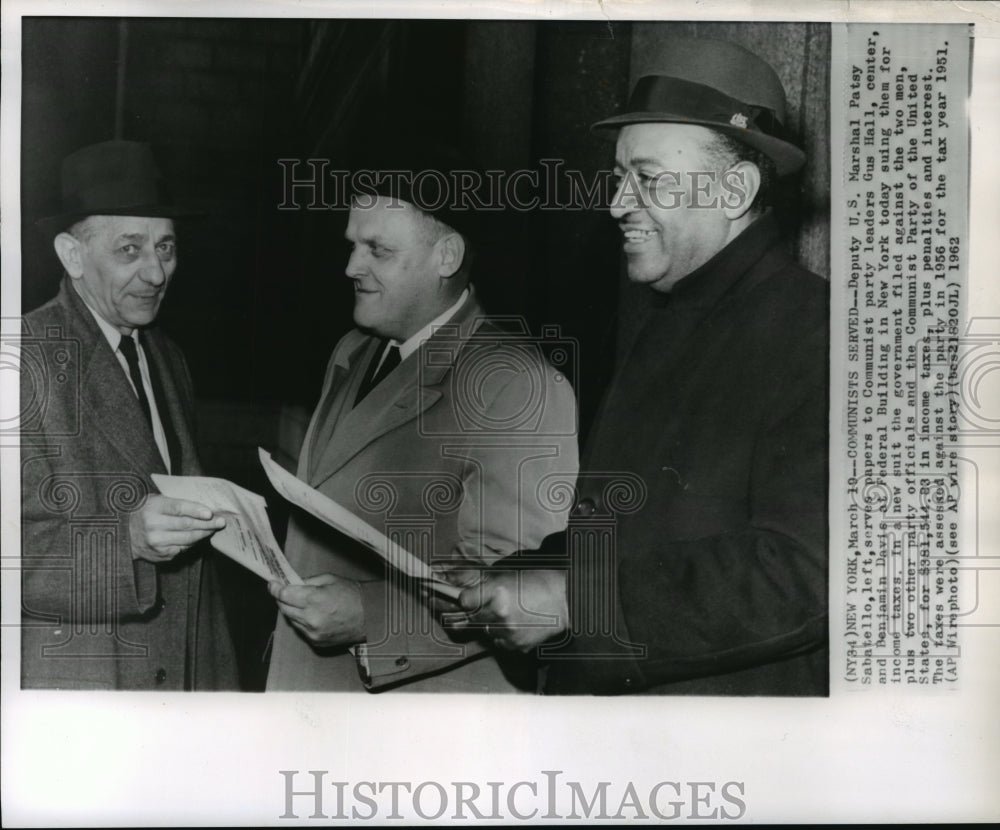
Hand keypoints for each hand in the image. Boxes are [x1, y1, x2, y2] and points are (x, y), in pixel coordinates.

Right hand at [129, 495, 224, 562]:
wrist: (124, 534)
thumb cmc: (146, 512)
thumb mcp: (155, 501)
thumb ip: (175, 503)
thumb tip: (203, 507)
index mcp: (153, 507)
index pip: (178, 508)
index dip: (195, 510)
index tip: (210, 513)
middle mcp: (153, 525)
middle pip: (186, 525)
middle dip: (207, 524)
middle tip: (220, 522)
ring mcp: (156, 542)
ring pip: (187, 538)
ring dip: (204, 534)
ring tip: (213, 529)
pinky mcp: (160, 554)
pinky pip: (183, 548)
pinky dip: (193, 542)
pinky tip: (199, 537)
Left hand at [268, 573, 365, 648]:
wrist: (370, 617)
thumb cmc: (353, 595)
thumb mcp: (330, 579)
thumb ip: (308, 581)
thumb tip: (291, 583)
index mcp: (314, 599)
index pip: (284, 595)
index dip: (275, 588)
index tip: (272, 584)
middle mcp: (311, 618)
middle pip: (284, 608)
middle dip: (282, 598)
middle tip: (285, 591)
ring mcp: (312, 632)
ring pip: (291, 620)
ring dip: (292, 610)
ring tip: (302, 603)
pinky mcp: (316, 641)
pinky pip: (300, 629)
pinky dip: (301, 621)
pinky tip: (311, 614)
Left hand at [449, 569, 568, 651]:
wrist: (566, 599)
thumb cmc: (540, 582)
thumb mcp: (509, 575)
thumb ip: (486, 584)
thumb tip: (468, 592)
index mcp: (496, 592)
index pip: (465, 600)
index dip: (467, 598)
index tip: (469, 598)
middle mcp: (499, 613)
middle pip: (473, 617)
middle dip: (478, 611)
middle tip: (491, 605)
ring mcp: (507, 632)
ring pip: (486, 630)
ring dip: (491, 624)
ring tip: (509, 614)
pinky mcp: (516, 645)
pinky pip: (500, 642)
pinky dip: (504, 636)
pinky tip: (517, 625)